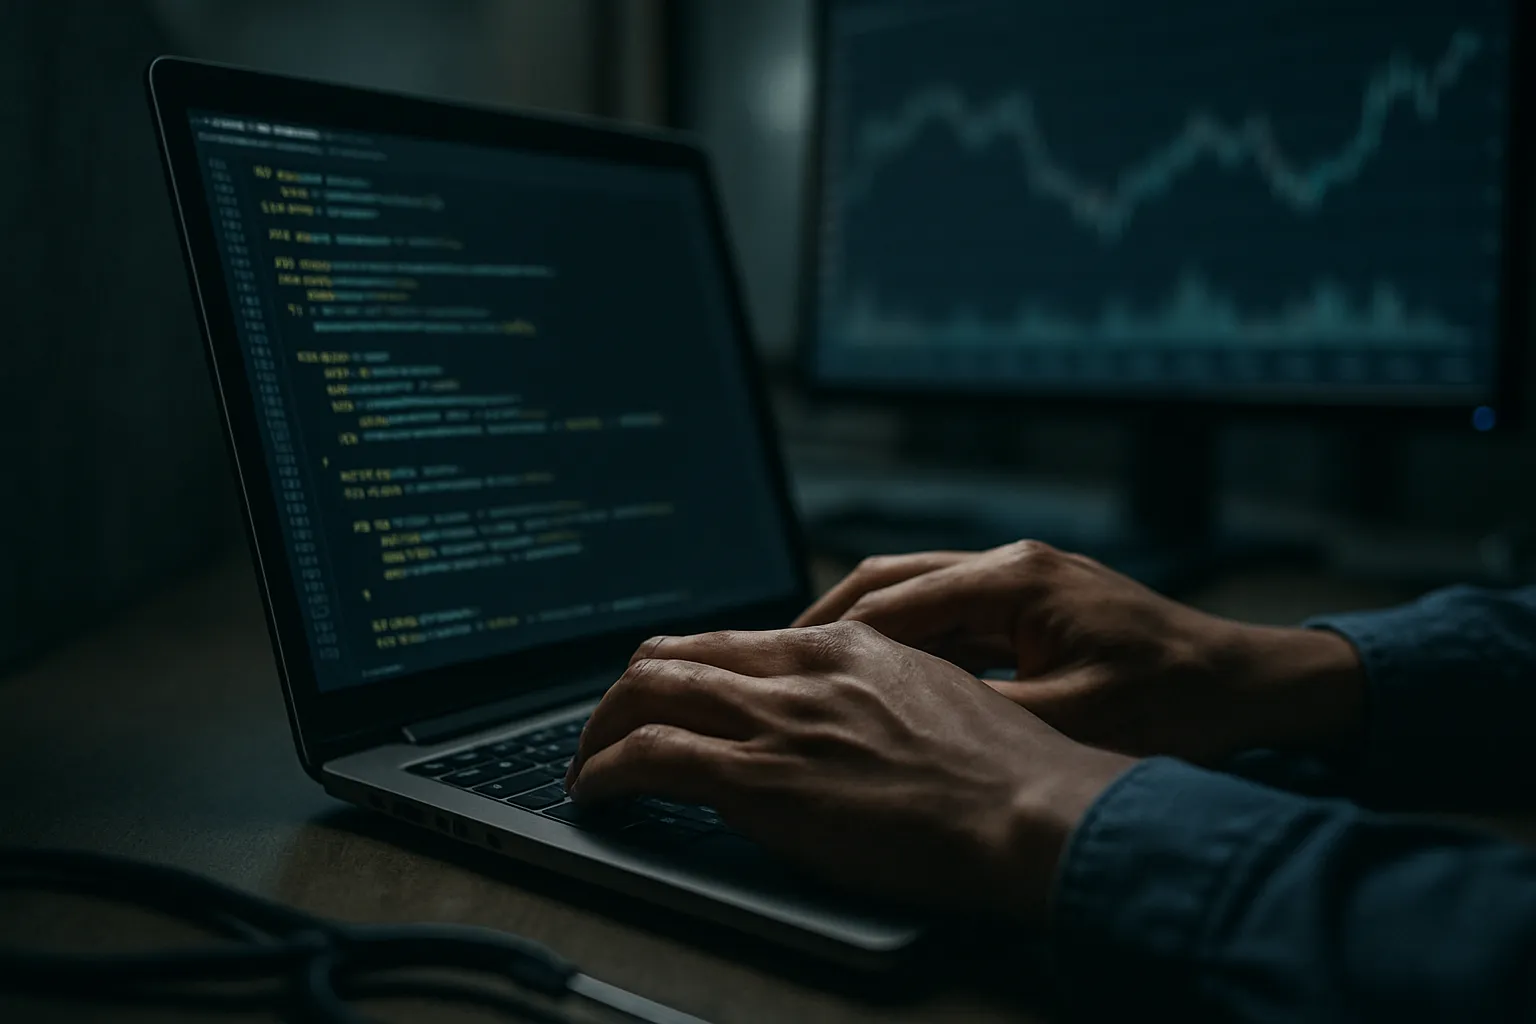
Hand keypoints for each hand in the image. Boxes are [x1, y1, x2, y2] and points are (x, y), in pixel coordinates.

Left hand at [565, 622, 1134, 919]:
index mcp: (847, 646)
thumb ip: (874, 702)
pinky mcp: (761, 779)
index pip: (732, 641)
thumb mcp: (938, 706)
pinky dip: (606, 771)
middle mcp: (803, 668)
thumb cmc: (1006, 777)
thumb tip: (837, 728)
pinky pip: (650, 757)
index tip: (668, 702)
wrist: (1033, 813)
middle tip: (610, 730)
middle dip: (626, 693)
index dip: (684, 672)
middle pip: (674, 654)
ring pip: (648, 692)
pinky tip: (595, 794)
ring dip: (600, 730)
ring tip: (586, 765)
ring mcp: (778, 719)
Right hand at [795, 542, 1365, 762]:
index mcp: (1014, 580)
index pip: (891, 605)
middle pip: (888, 582)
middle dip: (826, 626)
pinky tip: (884, 684)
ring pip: (914, 592)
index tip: (776, 674)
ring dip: (863, 633)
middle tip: (772, 669)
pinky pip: (949, 613)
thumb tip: (895, 724)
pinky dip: (908, 643)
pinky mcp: (1034, 602)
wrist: (1251, 684)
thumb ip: (980, 715)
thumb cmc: (1175, 703)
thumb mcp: (1073, 722)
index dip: (828, 644)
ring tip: (813, 676)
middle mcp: (1011, 564)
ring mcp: (1023, 578)